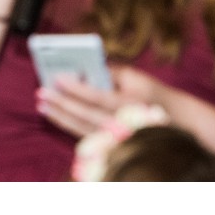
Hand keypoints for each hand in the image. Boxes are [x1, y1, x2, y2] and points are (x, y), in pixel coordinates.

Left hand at [34, 65, 166, 139]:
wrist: (173, 121)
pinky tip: (56, 117)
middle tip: (42, 93)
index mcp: (132, 103)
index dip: (77, 88)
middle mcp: (123, 123)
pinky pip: (85, 136)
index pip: (98, 96)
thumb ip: (112, 72)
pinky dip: (69, 126)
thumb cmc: (151, 94)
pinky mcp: (111, 145)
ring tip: (43, 106)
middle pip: (86, 114)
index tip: (58, 78)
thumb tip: (84, 69)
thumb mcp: (137, 77)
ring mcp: (116, 137)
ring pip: (82, 129)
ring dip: (60, 117)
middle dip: (62, 103)